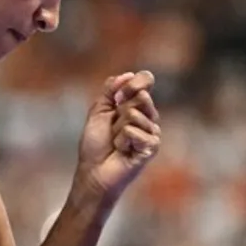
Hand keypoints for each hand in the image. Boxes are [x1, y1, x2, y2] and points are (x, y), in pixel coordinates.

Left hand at [74, 70, 160, 201]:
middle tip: (112, 128)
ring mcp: (152, 132)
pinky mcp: (152, 146)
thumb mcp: (99, 111)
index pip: (145, 81)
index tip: (118, 95)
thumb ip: (110, 91)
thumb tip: (128, 74)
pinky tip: (123, 151)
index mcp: (136, 106)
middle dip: (119, 110)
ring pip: (133, 114)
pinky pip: (133, 131)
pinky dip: (121, 141)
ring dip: (117, 129)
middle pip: (140, 95)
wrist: (93, 171)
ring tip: (116, 143)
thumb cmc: (95, 145)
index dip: (134, 82)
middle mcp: (148, 117)